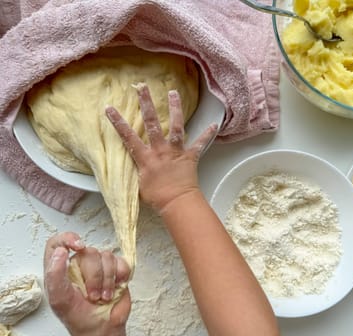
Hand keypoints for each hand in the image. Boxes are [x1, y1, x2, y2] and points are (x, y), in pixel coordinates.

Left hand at [44, 232, 130, 335]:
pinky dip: (120, 276)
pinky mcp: (117, 270)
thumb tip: (60, 252)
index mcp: (61, 269)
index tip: (78, 246)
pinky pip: (121, 262)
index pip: (58, 243)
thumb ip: (55, 275)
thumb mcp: (59, 299)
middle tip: (92, 295)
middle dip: (93, 276)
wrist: (102, 329)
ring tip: (103, 296)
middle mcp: (80, 264)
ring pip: (106, 256)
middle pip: (88, 251)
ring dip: (107, 280)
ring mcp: (100, 266)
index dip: (68, 238)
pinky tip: (115, 288)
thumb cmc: (78, 317)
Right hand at [105, 86, 217, 211]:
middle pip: (152, 123)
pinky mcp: (190, 156)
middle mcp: (160, 150)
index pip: (128, 137)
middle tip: (143, 87)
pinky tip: (214, 124)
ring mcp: (176, 151)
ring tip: (173, 93)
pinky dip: (207, 134)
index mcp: (145, 157)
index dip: (118, 123)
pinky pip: (200, 143)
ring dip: (175, 109)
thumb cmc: (157, 197)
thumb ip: (137, 170)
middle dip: (146, 104)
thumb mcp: (139, 184)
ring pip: (176, 126)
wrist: (177, 202)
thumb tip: (132, 164)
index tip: (109, 108)